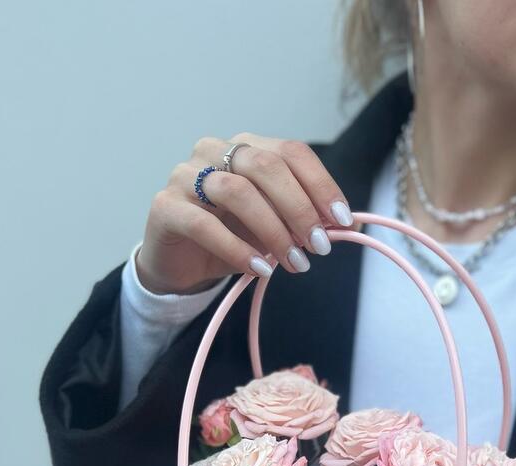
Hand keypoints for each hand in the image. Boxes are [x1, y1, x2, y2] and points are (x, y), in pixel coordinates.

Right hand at [135, 132, 354, 294]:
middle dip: (300, 208)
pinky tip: (259, 268)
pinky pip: (205, 225)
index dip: (321, 184)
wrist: (181, 264)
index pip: (291, 152)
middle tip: (320, 246)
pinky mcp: (166, 207)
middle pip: (266, 167)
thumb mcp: (274, 227)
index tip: (342, 220)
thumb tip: (349, 224)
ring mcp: (186, 176)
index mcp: (247, 148)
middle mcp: (215, 152)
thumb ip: (304, 220)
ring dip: (274, 231)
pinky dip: (238, 249)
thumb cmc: (231, 237)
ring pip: (237, 192)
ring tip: (294, 263)